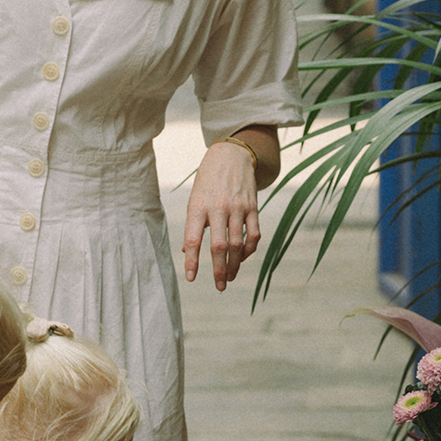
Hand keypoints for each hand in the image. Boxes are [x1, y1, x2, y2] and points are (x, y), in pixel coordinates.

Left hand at [182, 141, 260, 290]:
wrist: (231, 155)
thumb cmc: (208, 181)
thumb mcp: (194, 199)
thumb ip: (193, 226)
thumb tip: (186, 252)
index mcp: (198, 207)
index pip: (193, 239)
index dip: (192, 261)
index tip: (191, 278)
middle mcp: (218, 208)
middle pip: (219, 246)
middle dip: (219, 270)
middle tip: (219, 286)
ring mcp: (237, 207)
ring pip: (237, 243)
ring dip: (235, 264)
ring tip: (231, 277)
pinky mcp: (253, 207)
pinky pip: (254, 234)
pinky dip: (249, 249)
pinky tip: (244, 257)